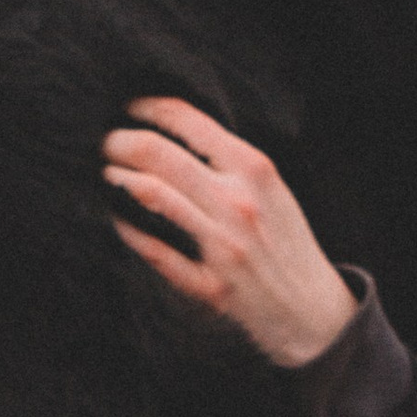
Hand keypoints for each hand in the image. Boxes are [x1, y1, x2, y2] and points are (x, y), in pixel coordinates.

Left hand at [103, 96, 358, 368]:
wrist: (313, 310)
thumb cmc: (287, 243)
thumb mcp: (272, 189)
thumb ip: (231, 161)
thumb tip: (175, 131)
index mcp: (255, 170)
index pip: (189, 121)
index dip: (147, 107)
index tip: (127, 106)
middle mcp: (237, 202)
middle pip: (157, 153)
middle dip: (119, 141)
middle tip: (103, 141)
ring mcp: (222, 244)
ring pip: (150, 193)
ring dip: (117, 177)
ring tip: (105, 172)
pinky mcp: (209, 284)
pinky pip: (153, 249)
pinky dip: (126, 228)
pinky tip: (115, 217)